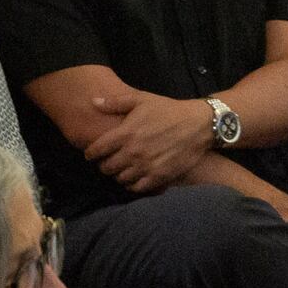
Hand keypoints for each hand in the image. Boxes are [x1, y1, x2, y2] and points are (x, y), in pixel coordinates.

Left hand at [79, 88, 212, 192]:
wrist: (197, 124)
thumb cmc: (167, 110)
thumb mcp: (140, 99)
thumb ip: (115, 102)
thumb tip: (93, 101)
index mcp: (125, 133)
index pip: (97, 150)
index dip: (90, 153)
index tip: (90, 154)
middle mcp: (133, 152)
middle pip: (107, 168)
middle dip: (103, 165)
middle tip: (106, 162)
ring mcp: (146, 166)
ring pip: (120, 179)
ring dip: (117, 175)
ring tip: (120, 170)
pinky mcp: (159, 177)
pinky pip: (137, 188)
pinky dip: (132, 185)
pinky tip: (133, 178)